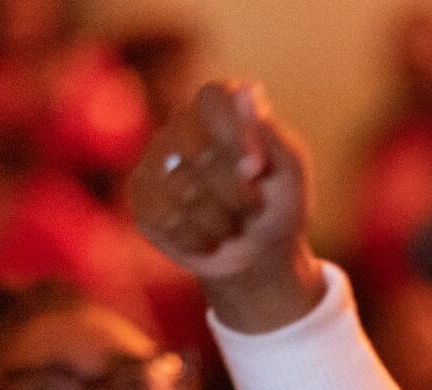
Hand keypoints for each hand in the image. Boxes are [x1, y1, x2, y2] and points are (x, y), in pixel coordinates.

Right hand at [128, 81, 322, 331]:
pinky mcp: (141, 195)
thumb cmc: (279, 206)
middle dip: (235, 190)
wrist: (260, 255)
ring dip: (220, 220)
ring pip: (181, 189)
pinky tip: (208, 238)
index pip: (214, 96)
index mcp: (220, 111)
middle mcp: (182, 127)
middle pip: (197, 148)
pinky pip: (164, 217)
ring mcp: (154, 159)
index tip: (257, 167)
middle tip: (253, 206)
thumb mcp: (290, 172)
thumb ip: (270, 133)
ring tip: (232, 224)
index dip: (236, 132)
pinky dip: (197, 238)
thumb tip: (246, 91)